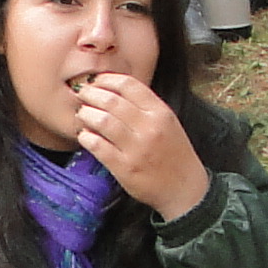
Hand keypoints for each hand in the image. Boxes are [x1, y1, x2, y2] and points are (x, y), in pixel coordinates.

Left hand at [74, 71, 210, 221]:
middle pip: (111, 100)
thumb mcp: (167, 122)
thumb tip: (112, 91)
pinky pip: (98, 146)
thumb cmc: (174, 154)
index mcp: (160, 113)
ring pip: (102, 121)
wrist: (185, 188)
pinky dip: (86, 137)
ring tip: (82, 114)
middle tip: (82, 95)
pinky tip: (84, 136)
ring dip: (86, 114)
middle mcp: (149, 128)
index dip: (106, 79)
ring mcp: (136, 149)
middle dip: (91, 94)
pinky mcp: (124, 168)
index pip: (128, 85)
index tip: (96, 81)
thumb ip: (145, 107)